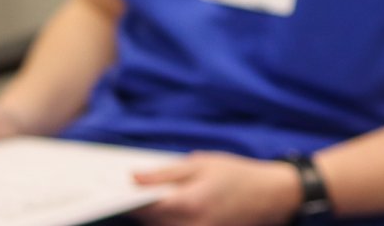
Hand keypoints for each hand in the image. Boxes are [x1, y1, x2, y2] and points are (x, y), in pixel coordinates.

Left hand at [131, 152, 304, 225]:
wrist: (270, 196)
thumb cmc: (237, 175)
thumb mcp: (202, 164)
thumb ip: (165, 174)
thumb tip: (133, 178)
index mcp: (188, 204)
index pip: (144, 208)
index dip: (126, 200)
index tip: (113, 190)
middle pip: (149, 223)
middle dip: (140, 209)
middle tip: (134, 192)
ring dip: (154, 217)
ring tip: (155, 200)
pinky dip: (169, 223)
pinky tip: (172, 210)